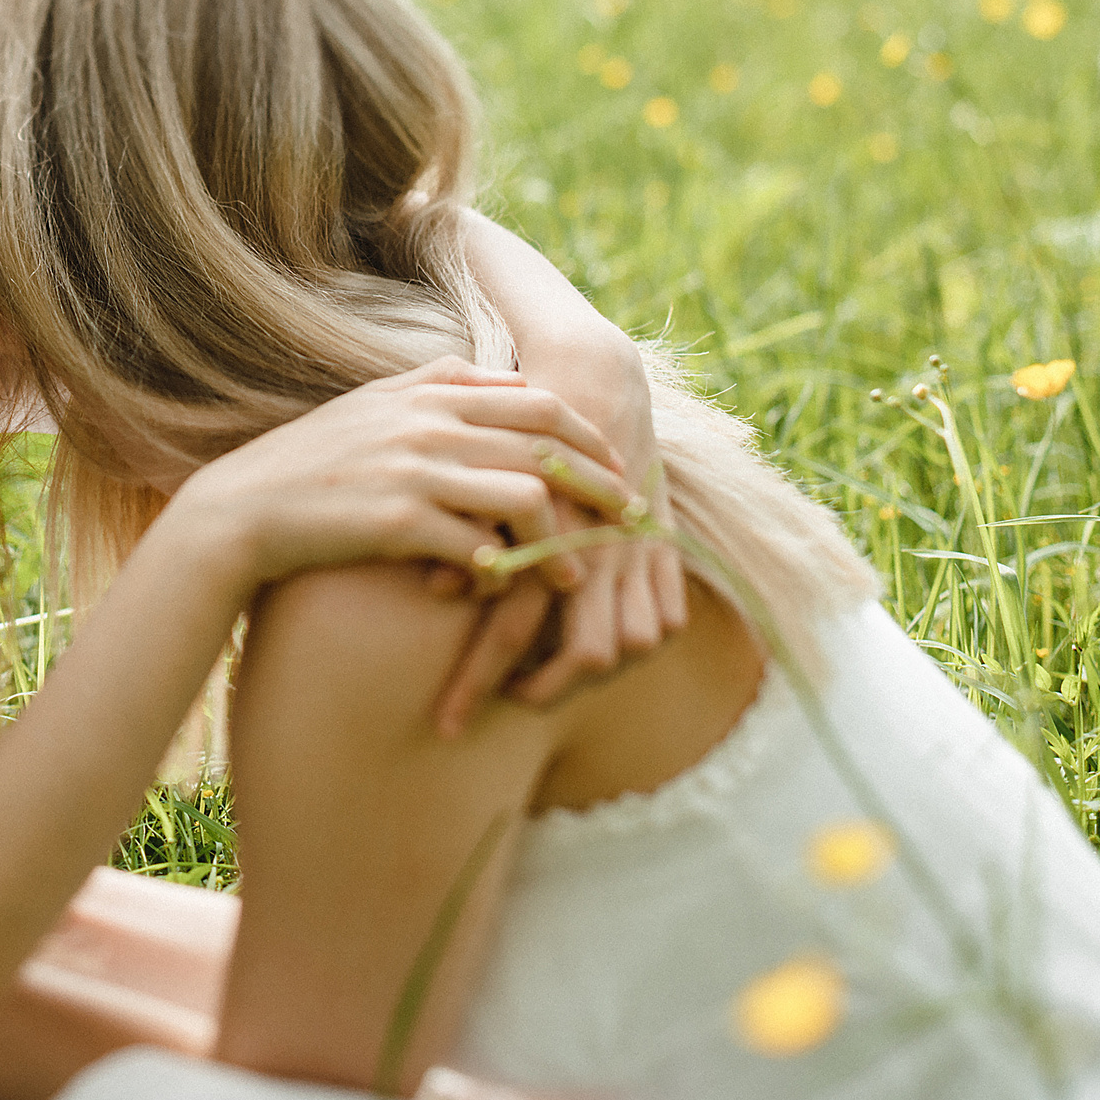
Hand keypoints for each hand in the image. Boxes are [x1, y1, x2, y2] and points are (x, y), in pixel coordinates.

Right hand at [163, 357, 636, 596]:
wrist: (239, 510)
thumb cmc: (308, 466)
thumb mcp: (372, 408)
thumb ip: (433, 390)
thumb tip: (494, 380)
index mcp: (427, 388)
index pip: (537, 398)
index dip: (585, 432)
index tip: (612, 463)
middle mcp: (426, 419)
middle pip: (546, 442)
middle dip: (598, 482)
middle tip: (630, 517)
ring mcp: (413, 468)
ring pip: (524, 494)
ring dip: (561, 538)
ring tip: (574, 572)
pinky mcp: (397, 520)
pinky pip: (479, 546)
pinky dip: (503, 571)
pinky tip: (506, 590)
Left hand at [476, 362, 687, 716]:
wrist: (593, 374)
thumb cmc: (512, 428)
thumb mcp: (478, 475)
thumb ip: (462, 533)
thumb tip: (434, 590)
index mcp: (544, 532)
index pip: (513, 631)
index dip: (478, 682)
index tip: (445, 724)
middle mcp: (601, 546)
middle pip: (587, 655)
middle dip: (540, 694)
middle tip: (498, 709)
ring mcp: (640, 547)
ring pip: (633, 644)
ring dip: (586, 673)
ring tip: (534, 685)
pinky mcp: (663, 544)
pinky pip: (665, 618)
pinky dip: (633, 643)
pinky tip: (583, 655)